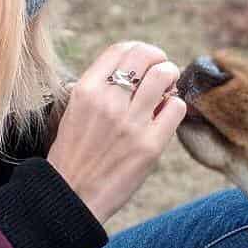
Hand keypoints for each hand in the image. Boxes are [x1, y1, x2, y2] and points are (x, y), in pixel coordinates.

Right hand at [46, 41, 185, 223]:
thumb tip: (132, 72)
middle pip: (145, 55)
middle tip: (161, 72)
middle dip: (158, 59)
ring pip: (165, 75)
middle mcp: (108, 101)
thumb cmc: (73, 155)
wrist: (71, 197)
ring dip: (170, 78)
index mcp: (86, 90)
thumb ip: (98, 89)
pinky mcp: (150, 145)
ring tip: (166, 91)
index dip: (139, 51)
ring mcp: (131, 123)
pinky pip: (176, 107)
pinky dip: (175, 107)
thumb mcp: (74, 112)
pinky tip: (165, 117)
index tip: (145, 61)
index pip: (121, 50)